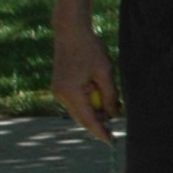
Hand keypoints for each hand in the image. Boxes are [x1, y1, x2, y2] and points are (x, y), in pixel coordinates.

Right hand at [52, 23, 119, 140]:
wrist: (70, 31)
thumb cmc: (89, 48)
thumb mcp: (105, 72)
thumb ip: (110, 96)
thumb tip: (113, 115)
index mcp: (70, 92)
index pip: (87, 119)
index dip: (100, 131)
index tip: (111, 141)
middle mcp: (60, 95)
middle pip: (81, 118)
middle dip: (98, 122)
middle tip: (115, 122)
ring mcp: (57, 91)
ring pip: (78, 111)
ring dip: (93, 111)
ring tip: (109, 103)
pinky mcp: (58, 86)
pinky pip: (74, 102)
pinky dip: (86, 102)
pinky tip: (96, 92)